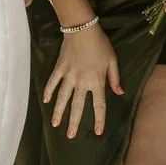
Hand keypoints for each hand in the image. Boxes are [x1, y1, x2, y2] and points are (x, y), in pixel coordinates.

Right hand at [42, 19, 122, 136]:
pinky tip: (45, 101)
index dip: (99, 119)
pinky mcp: (59, 68)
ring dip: (58, 112)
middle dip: (74, 122)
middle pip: (78, 106)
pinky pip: (52, 82)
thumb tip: (119, 93)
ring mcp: (69, 75)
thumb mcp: (112, 60)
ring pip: (63, 97)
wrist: (82, 28)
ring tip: (55, 124)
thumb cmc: (100, 44)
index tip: (97, 132)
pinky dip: (48, 91)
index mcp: (97, 81)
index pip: (99, 105)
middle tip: (70, 136)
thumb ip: (115, 78)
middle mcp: (82, 81)